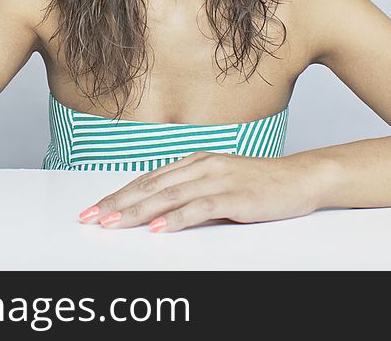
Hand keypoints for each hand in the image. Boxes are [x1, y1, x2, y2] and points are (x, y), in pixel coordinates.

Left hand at [77, 151, 317, 232]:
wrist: (299, 178)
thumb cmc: (259, 184)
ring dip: (138, 212)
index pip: (148, 179)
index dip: (119, 194)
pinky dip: (178, 218)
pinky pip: (201, 207)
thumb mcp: (219, 181)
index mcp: (195, 162)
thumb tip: (156, 208)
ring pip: (170, 196)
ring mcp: (218, 179)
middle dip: (117, 203)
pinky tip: (160, 228)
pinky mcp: (235, 196)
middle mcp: (202, 166)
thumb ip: (190, 189)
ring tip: (113, 223)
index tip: (94, 209)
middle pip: (151, 186)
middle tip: (91, 218)